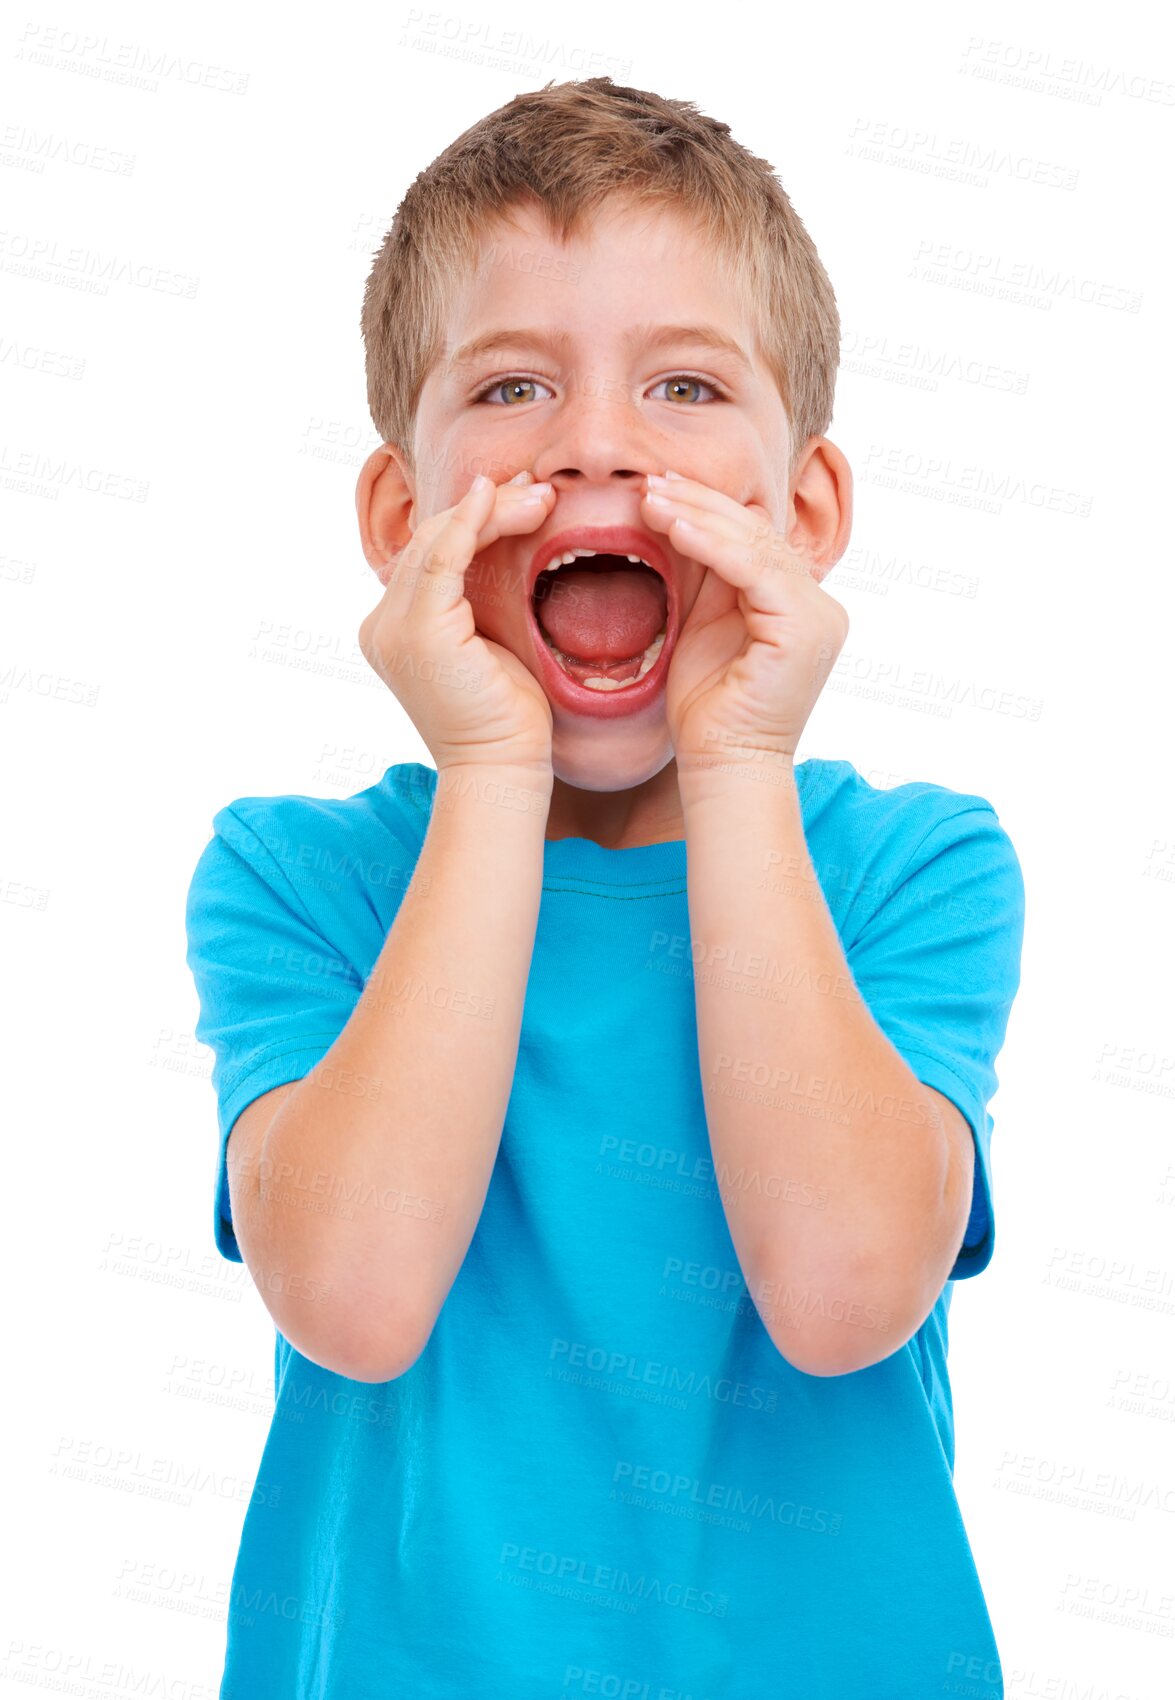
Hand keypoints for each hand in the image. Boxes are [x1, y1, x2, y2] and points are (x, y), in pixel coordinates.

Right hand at [359, 471, 556, 777]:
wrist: (502, 768)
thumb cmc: (509, 718)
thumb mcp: (492, 644)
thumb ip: (481, 601)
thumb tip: (507, 547)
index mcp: (395, 629)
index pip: (431, 555)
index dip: (474, 519)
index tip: (524, 498)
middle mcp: (382, 625)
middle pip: (430, 541)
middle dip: (487, 507)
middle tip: (539, 487)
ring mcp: (393, 628)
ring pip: (437, 542)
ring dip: (492, 510)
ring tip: (541, 496)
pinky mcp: (418, 631)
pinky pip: (442, 557)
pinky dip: (471, 521)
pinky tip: (501, 498)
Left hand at [640, 471, 849, 770]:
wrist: (722, 766)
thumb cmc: (706, 709)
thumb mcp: (704, 627)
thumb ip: (708, 579)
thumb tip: (681, 518)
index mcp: (797, 604)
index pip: (754, 537)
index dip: (707, 507)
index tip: (657, 487)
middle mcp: (819, 605)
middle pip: (758, 532)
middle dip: (701, 501)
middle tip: (651, 480)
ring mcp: (818, 616)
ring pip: (756, 543)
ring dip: (699, 515)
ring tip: (651, 496)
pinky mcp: (805, 629)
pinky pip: (754, 569)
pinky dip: (711, 543)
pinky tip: (673, 526)